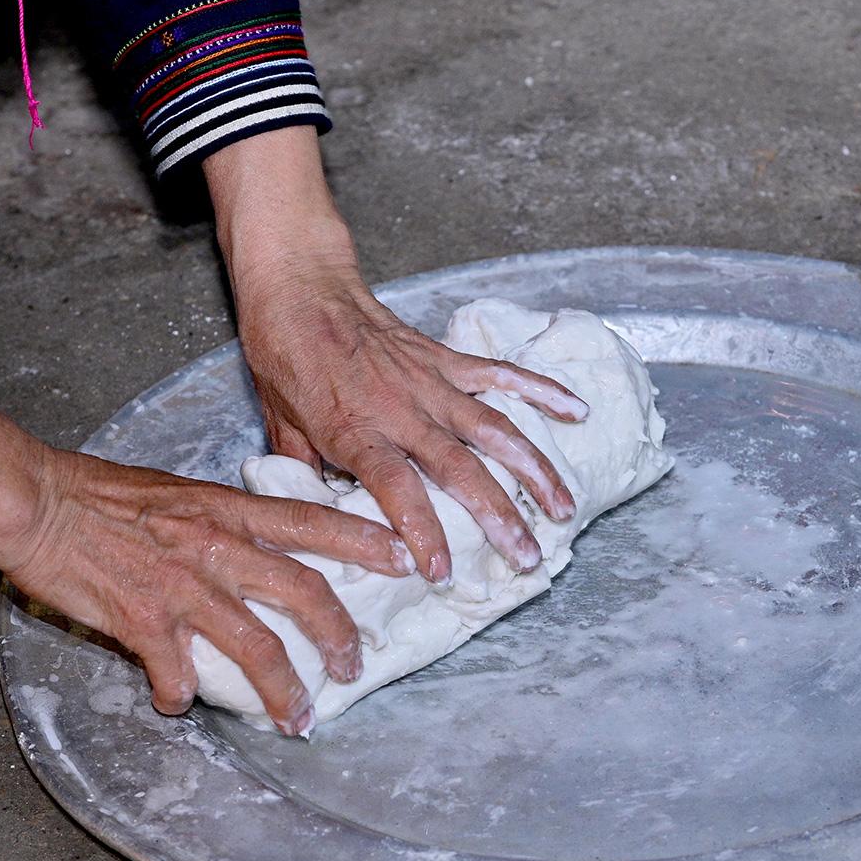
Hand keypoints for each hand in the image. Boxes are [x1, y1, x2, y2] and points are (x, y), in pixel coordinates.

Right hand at [0, 398, 412, 734]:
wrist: (35, 500)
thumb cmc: (103, 493)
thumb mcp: (183, 492)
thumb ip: (227, 521)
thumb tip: (261, 547)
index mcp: (230, 511)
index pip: (316, 522)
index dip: (366, 542)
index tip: (405, 560)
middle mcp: (218, 547)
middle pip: (304, 593)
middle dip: (340, 636)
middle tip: (356, 666)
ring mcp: (183, 587)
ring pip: (257, 647)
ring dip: (285, 691)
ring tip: (300, 721)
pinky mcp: (143, 621)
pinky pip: (176, 673)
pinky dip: (180, 695)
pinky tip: (177, 703)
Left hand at [203, 128, 587, 584]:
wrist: (301, 291)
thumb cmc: (286, 362)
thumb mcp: (284, 431)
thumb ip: (312, 478)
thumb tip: (333, 519)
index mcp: (358, 433)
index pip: (398, 490)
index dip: (423, 530)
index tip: (441, 569)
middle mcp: (404, 410)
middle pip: (462, 469)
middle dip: (501, 516)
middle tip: (529, 556)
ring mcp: (432, 383)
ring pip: (496, 430)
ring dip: (534, 470)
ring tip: (564, 507)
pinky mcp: (447, 361)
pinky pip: (502, 376)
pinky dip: (541, 391)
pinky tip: (576, 411)